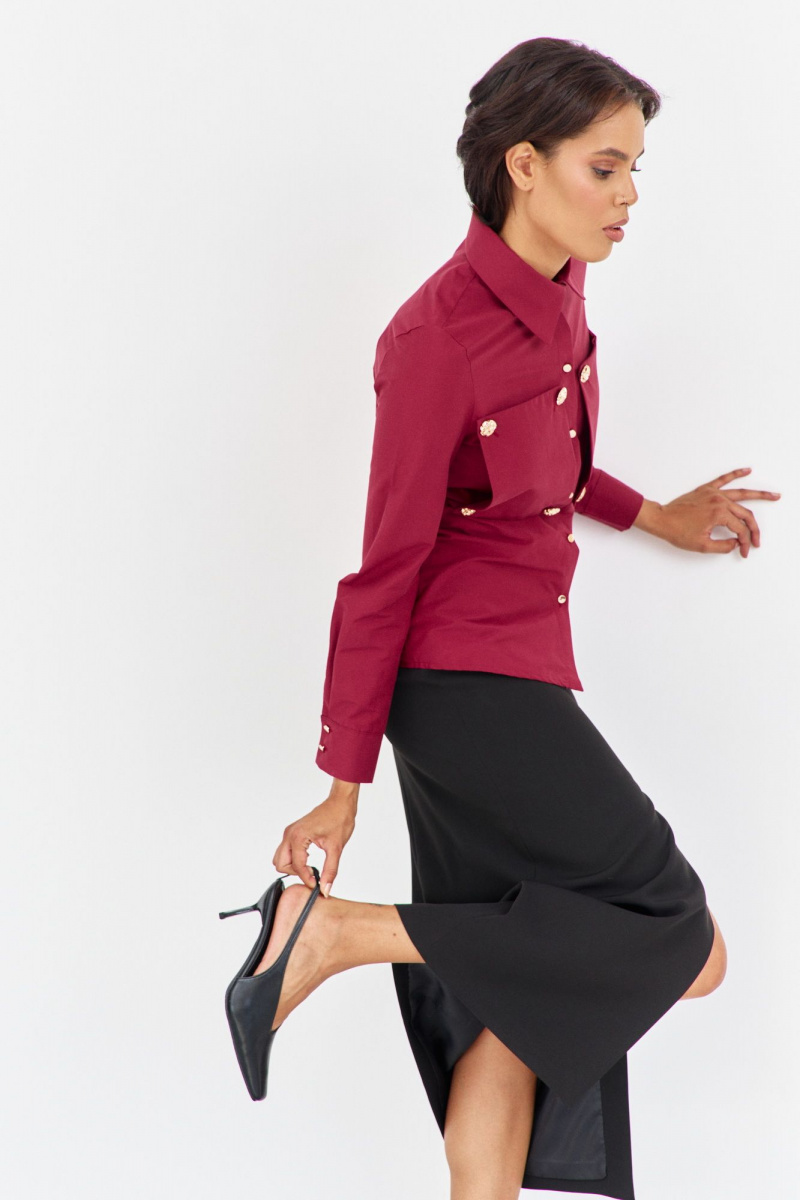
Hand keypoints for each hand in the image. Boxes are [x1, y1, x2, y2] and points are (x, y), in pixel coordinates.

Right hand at [272, 780, 358, 896]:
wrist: (340, 802)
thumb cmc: (339, 818)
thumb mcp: (336, 848)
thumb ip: (330, 870)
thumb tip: (326, 888)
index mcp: (299, 836)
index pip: (296, 866)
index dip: (306, 879)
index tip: (316, 885)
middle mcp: (290, 834)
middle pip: (281, 864)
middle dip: (295, 873)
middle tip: (311, 874)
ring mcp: (290, 832)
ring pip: (280, 858)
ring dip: (292, 866)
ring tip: (310, 867)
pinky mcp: (293, 832)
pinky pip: (286, 851)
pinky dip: (294, 859)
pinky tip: (309, 859)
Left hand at [634, 467, 780, 556]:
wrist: (661, 520)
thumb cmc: (677, 532)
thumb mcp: (702, 546)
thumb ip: (723, 546)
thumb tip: (736, 543)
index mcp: (719, 514)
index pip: (740, 529)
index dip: (744, 542)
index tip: (743, 551)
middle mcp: (719, 501)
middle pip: (745, 514)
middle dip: (753, 529)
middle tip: (758, 539)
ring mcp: (713, 493)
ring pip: (741, 493)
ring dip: (759, 495)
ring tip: (774, 496)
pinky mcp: (706, 489)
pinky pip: (724, 479)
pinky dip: (736, 473)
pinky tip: (747, 470)